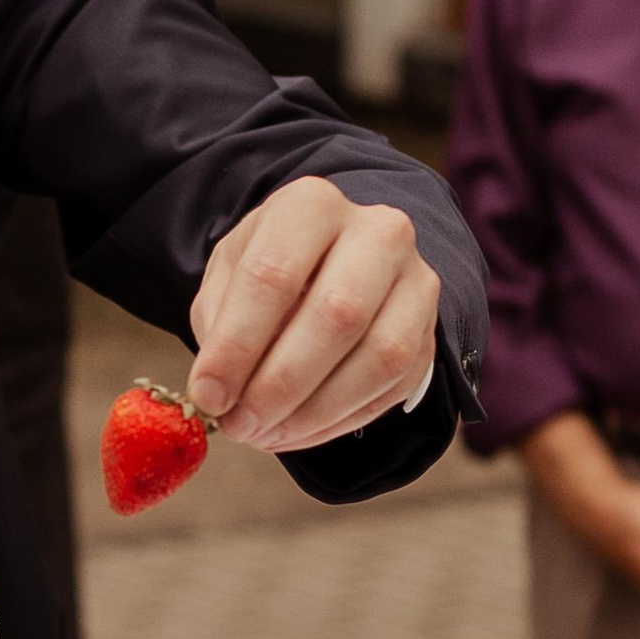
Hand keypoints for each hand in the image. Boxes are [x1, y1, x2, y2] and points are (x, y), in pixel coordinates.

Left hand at [187, 180, 439, 453]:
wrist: (333, 262)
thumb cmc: (272, 267)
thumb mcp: (229, 278)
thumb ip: (220, 328)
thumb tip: (215, 395)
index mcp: (312, 205)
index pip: (273, 276)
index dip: (237, 345)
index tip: (207, 396)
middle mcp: (378, 232)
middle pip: (337, 314)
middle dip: (280, 383)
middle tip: (240, 425)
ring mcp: (417, 281)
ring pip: (380, 355)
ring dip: (315, 410)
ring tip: (266, 433)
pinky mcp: (432, 331)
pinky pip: (394, 386)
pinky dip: (340, 420)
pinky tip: (298, 430)